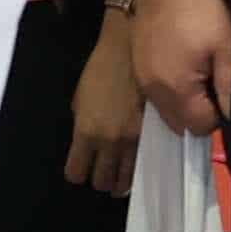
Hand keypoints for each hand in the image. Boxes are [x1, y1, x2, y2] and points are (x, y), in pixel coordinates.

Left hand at [64, 11, 142, 195]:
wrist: (132, 50)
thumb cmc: (100, 69)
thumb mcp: (80, 100)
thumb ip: (82, 126)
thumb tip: (88, 143)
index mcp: (85, 133)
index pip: (76, 172)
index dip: (77, 173)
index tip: (81, 168)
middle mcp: (109, 142)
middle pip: (102, 181)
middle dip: (100, 180)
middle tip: (103, 172)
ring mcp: (134, 140)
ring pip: (126, 180)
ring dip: (121, 180)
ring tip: (121, 174)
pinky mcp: (154, 133)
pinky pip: (145, 163)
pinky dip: (139, 167)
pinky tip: (138, 163)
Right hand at [133, 0, 230, 136]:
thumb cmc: (201, 11)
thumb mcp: (225, 48)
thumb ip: (230, 86)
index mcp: (176, 90)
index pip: (199, 126)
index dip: (219, 116)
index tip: (228, 93)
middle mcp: (153, 91)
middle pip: (179, 123)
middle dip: (200, 114)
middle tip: (217, 84)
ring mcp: (141, 78)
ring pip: (166, 109)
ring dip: (185, 103)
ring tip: (202, 73)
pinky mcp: (137, 64)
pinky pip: (156, 93)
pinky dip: (171, 90)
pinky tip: (185, 65)